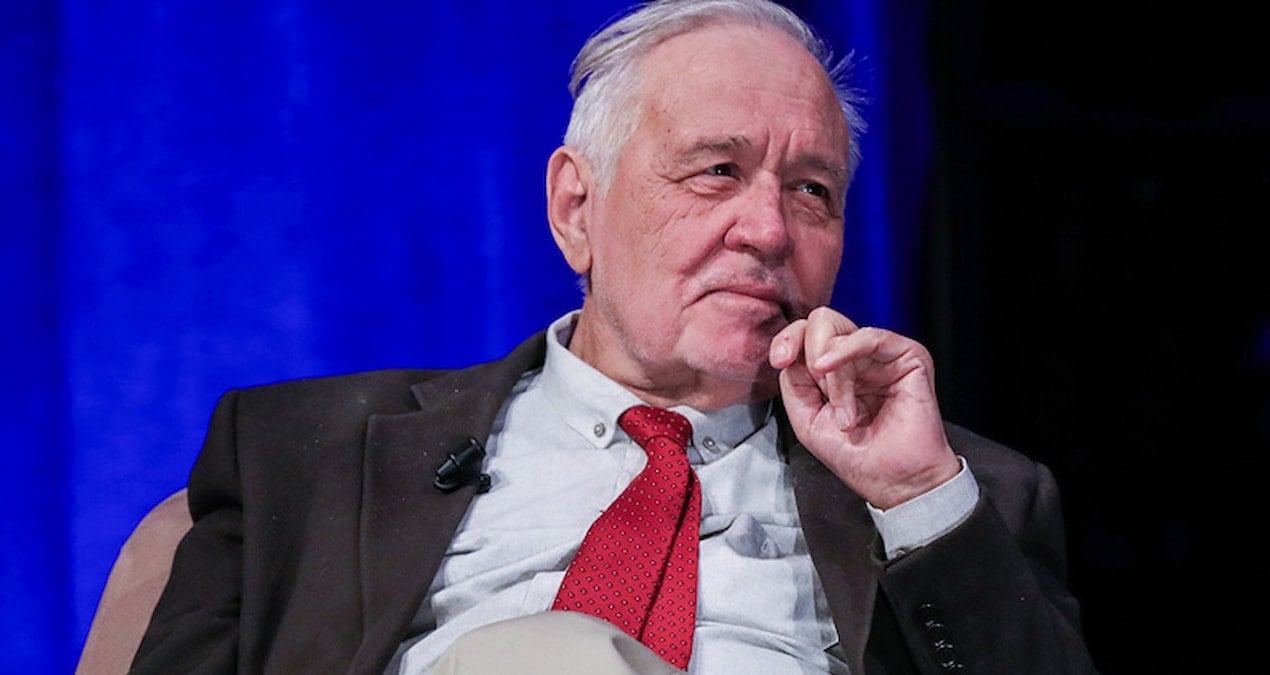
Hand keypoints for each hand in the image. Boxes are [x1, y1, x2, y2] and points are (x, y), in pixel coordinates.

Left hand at [769, 306, 960, 508]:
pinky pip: (868, 336)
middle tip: (819, 392)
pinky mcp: (908, 356)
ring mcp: (883, 356)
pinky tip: (830, 370)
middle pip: (821, 322)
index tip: (779, 360)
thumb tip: (789, 354)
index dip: (786, 340)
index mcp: (836, 370)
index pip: (805, 334)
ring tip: (843, 411)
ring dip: (833, 375)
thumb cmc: (859, 458)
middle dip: (808, 354)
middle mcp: (858, 358)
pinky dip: (845, 351)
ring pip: (840, 331)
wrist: (897, 483)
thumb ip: (794, 383)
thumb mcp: (808, 420)